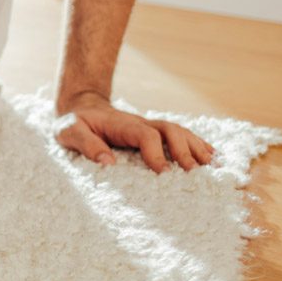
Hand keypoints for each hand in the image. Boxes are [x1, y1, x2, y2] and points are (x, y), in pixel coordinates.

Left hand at [54, 91, 214, 171]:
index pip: (145, 134)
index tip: (163, 172)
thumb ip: (86, 144)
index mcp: (121, 124)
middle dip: (183, 148)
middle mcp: (140, 123)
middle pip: (169, 129)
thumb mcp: (69, 131)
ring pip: (178, 131)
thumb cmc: (75, 123)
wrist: (81, 108)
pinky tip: (212, 157)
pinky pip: (179, 136)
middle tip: (192, 171)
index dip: (156, 151)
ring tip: (212, 164)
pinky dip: (197, 144)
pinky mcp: (154, 134)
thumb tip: (108, 163)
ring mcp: (149, 127)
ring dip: (196, 146)